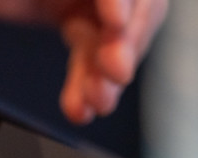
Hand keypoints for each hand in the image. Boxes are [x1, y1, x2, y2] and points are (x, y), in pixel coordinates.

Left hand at [0, 0, 168, 123]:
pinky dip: (83, 81)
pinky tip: (79, 107)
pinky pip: (86, 50)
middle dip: (124, 42)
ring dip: (104, 75)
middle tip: (115, 74)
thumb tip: (113, 7)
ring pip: (108, 36)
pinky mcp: (65, 13)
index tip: (116, 24)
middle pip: (132, 6)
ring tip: (96, 103)